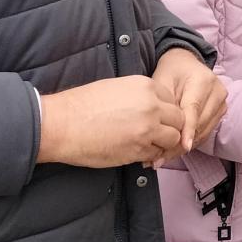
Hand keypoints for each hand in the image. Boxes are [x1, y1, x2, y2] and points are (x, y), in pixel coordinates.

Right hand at [36, 75, 185, 168]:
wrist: (62, 124)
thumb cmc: (82, 105)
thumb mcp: (116, 88)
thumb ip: (139, 96)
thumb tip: (152, 106)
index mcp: (146, 87)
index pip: (172, 100)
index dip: (165, 111)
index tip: (156, 118)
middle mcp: (152, 106)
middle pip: (179, 119)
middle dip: (170, 127)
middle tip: (156, 134)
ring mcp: (147, 129)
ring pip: (173, 138)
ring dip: (163, 143)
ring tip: (147, 144)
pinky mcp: (139, 150)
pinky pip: (156, 154)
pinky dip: (150, 155)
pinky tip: (136, 152)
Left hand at [151, 47, 226, 163]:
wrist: (185, 63)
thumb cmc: (171, 72)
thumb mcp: (162, 82)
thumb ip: (166, 105)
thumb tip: (166, 132)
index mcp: (203, 80)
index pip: (194, 109)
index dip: (188, 130)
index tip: (184, 146)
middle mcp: (217, 91)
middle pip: (199, 124)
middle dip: (179, 144)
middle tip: (158, 159)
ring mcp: (222, 102)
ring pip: (203, 131)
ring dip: (184, 147)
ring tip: (162, 158)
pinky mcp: (221, 111)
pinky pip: (205, 131)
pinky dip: (190, 142)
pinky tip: (174, 150)